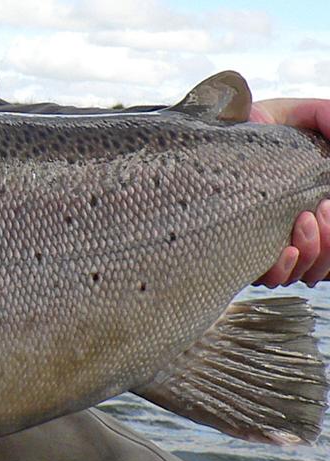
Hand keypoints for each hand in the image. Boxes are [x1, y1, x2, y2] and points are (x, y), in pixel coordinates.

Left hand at [251, 99, 329, 286]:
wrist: (209, 133)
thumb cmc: (257, 127)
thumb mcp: (301, 116)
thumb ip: (325, 118)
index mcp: (312, 205)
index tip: (329, 205)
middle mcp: (293, 229)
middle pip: (326, 258)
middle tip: (320, 209)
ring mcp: (266, 244)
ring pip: (305, 271)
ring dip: (315, 250)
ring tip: (303, 220)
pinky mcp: (237, 255)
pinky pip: (269, 278)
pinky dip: (284, 268)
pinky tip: (286, 251)